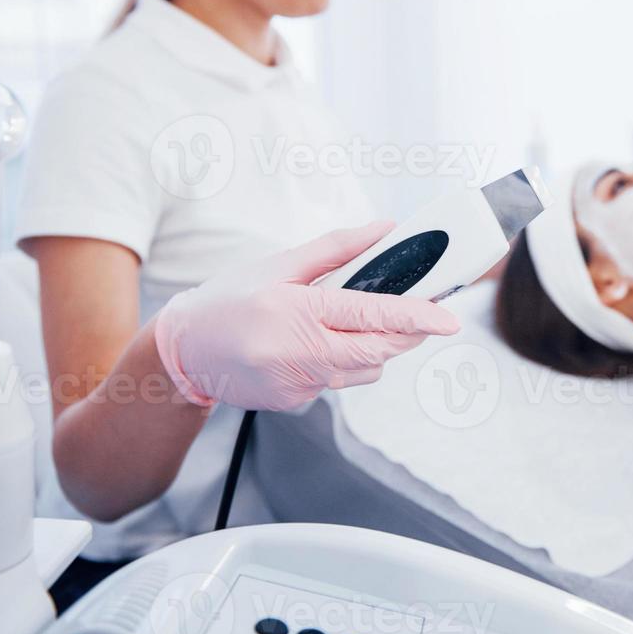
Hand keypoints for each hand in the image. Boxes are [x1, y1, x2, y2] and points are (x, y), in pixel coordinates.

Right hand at [154, 221, 459, 410]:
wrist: (182, 353)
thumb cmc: (228, 299)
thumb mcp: (280, 264)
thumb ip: (338, 249)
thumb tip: (386, 231)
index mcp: (297, 311)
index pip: (372, 315)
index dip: (417, 317)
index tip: (449, 319)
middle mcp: (300, 353)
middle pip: (379, 351)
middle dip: (408, 335)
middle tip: (424, 317)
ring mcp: (298, 383)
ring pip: (365, 370)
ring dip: (375, 348)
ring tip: (354, 324)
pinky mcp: (295, 402)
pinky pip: (338, 381)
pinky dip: (341, 362)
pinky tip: (314, 345)